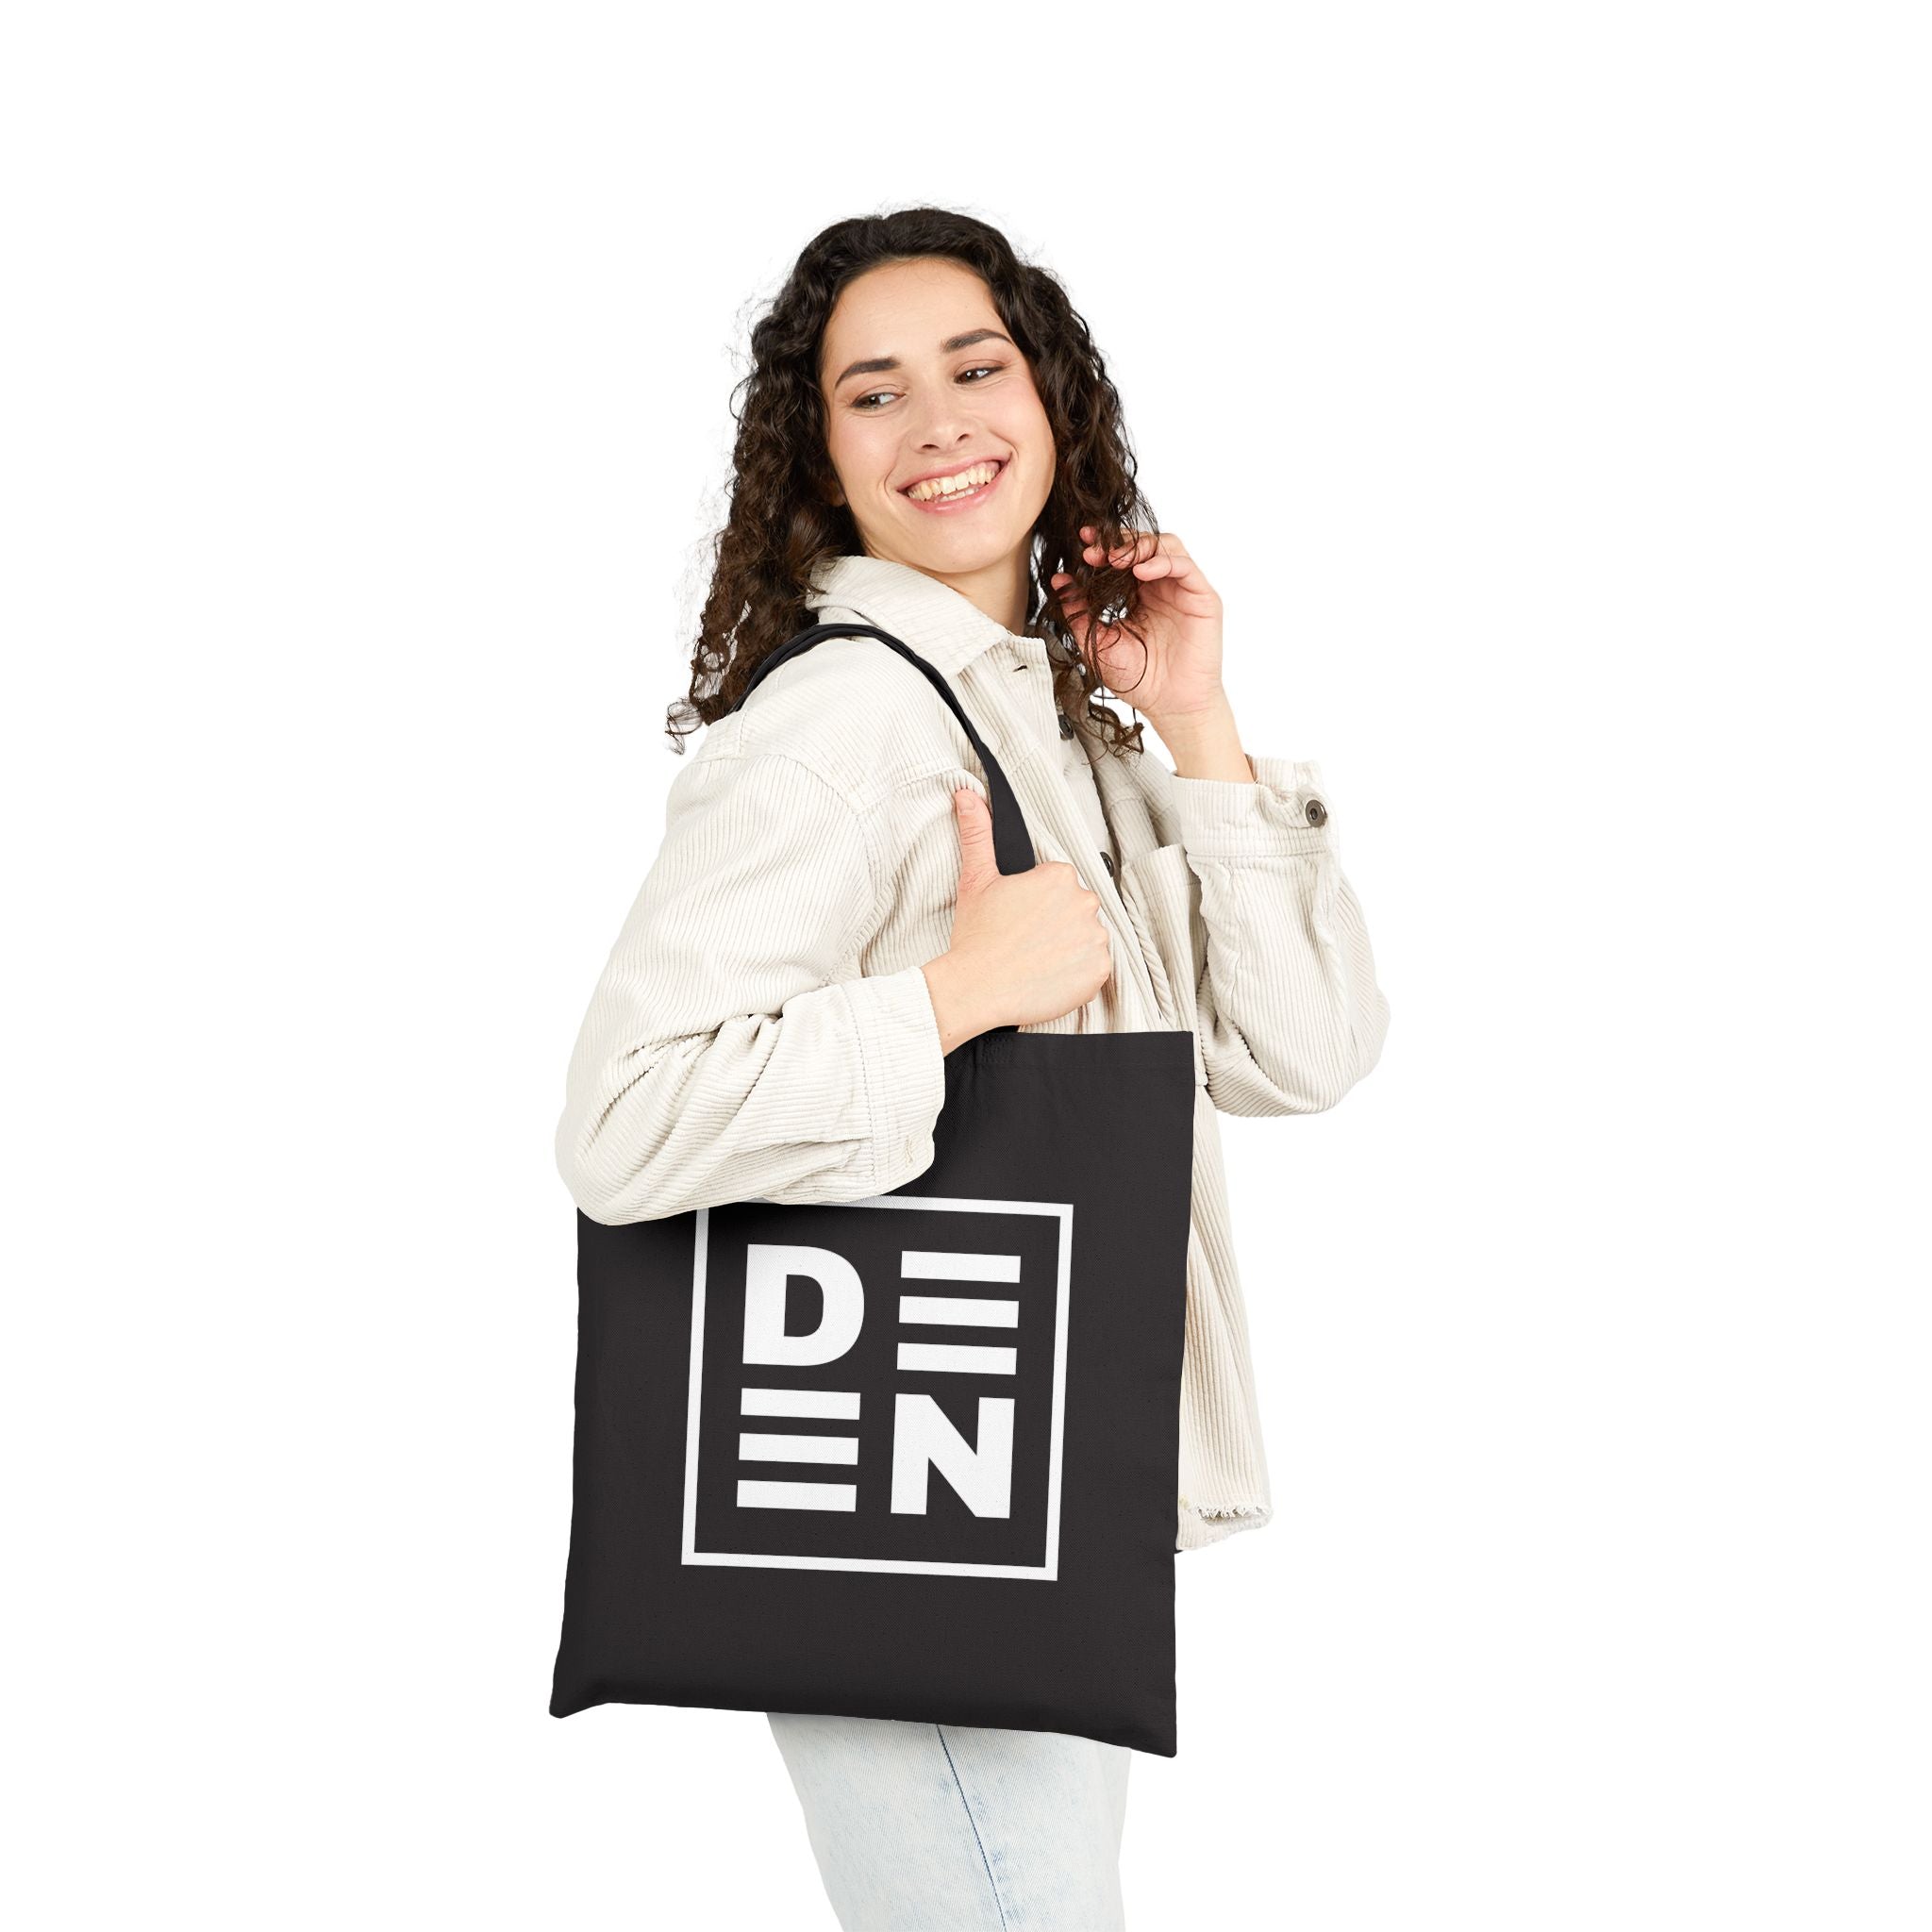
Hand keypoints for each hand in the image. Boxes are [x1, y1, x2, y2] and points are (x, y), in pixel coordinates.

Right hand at [922, 786, 1111, 1043]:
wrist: (976, 989)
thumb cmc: (976, 938)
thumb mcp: (975, 880)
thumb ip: (977, 833)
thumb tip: (966, 795)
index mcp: (1059, 876)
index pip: (1060, 885)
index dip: (1038, 904)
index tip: (1021, 919)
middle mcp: (1084, 902)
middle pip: (1077, 909)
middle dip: (1057, 923)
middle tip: (1027, 941)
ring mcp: (1095, 937)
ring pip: (1088, 937)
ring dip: (1069, 947)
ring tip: (1037, 960)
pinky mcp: (1099, 971)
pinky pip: (1096, 967)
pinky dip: (1079, 973)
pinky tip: (1051, 975)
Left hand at [1049, 527, 1227, 724]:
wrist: (1170, 706)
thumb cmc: (1140, 679)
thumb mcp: (1098, 642)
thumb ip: (1079, 612)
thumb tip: (1059, 581)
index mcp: (1139, 594)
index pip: (1123, 557)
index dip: (1103, 545)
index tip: (1081, 544)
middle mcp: (1162, 587)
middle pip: (1144, 544)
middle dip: (1117, 542)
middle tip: (1093, 550)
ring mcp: (1183, 590)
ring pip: (1166, 546)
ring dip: (1139, 546)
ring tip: (1114, 559)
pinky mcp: (1202, 598)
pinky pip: (1185, 566)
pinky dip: (1162, 562)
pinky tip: (1141, 572)